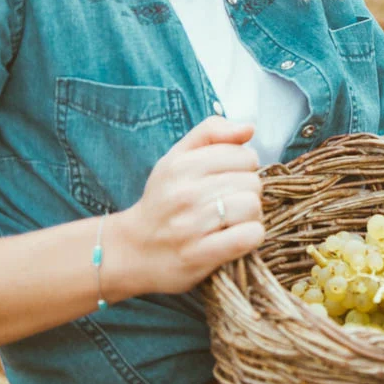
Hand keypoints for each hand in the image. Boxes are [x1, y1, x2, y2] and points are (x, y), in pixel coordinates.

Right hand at [108, 116, 265, 297]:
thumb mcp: (176, 158)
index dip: (245, 168)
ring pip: (252, 207)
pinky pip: (248, 237)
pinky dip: (250, 236)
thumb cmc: (162, 200)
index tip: (229, 178)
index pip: (245, 155)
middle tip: (230, 202)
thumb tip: (249, 127)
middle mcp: (185, 193)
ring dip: (250, 216)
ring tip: (232, 220)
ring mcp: (191, 226)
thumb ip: (211, 133)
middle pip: (252, 182)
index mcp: (181, 165)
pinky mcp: (199, 255)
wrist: (131, 251)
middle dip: (248, 192)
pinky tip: (236, 236)